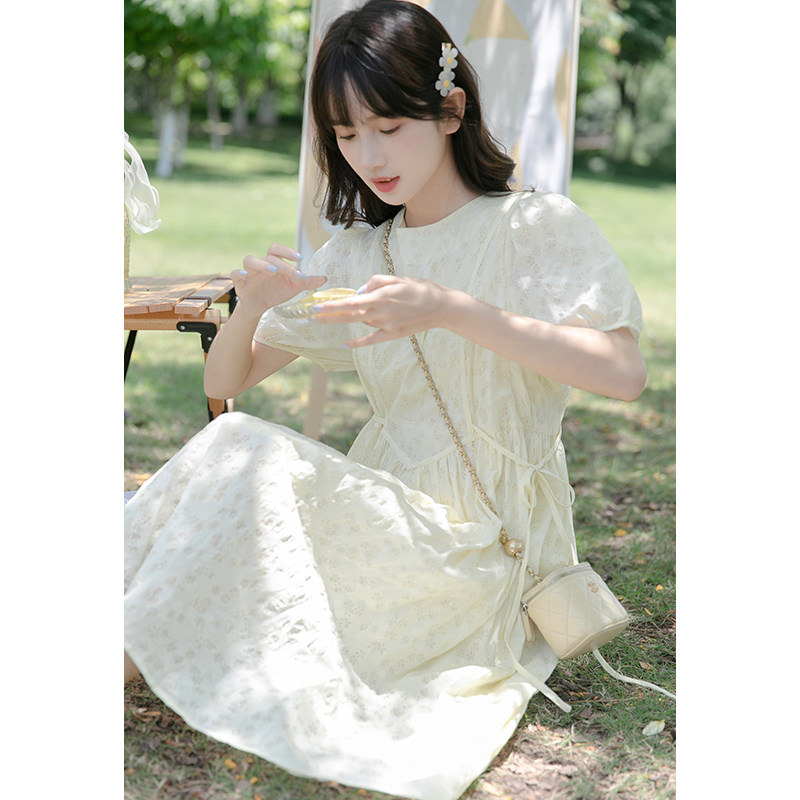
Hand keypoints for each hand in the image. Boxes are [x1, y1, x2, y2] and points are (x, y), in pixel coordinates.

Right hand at [231, 244, 326, 317]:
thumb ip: (307, 282)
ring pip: (250, 260)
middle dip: (283, 265)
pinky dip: (239, 273)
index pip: (278, 250)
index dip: (287, 251)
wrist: (260, 306)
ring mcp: (249, 272)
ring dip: (262, 265)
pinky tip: (245, 276)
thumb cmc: (277, 292)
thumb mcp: (293, 288)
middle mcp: (261, 264)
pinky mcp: (239, 283)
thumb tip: (324, 278)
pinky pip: (235, 274)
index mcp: (273, 262)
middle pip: (269, 257)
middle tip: (295, 274)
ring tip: (273, 272)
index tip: (300, 258)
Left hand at [311, 274, 451, 346]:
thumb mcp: (396, 278)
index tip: (316, 304)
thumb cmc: (420, 289)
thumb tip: (359, 291)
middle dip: (328, 315)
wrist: (441, 307)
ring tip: (323, 320)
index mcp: (380, 297)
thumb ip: (375, 282)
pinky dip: (357, 343)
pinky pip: (371, 340)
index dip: (331, 304)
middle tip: (310, 315)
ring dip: (342, 322)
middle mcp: (381, 313)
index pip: (350, 302)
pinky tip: (344, 344)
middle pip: (349, 316)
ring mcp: (386, 325)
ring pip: (361, 323)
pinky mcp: (393, 335)